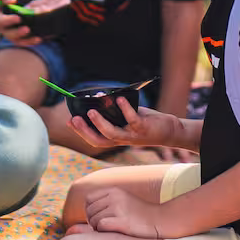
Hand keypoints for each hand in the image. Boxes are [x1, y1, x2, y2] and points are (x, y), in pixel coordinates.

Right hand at [0, 0, 35, 44]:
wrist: (15, 4)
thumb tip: (11, 2)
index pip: (0, 21)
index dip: (8, 21)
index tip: (18, 18)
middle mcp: (3, 28)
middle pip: (9, 34)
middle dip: (18, 33)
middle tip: (27, 29)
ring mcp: (11, 34)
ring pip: (18, 41)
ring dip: (27, 41)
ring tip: (37, 38)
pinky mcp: (20, 37)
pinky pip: (25, 42)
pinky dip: (32, 42)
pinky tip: (40, 39)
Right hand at [66, 99, 182, 152]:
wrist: (170, 132)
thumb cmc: (148, 123)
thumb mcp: (129, 117)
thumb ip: (116, 111)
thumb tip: (101, 98)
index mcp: (117, 138)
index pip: (95, 139)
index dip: (81, 132)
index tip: (70, 121)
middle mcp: (123, 140)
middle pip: (99, 140)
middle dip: (84, 131)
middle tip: (73, 118)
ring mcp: (133, 136)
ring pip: (112, 133)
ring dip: (100, 123)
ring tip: (91, 110)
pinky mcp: (143, 128)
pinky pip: (132, 120)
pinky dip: (125, 109)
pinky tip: (119, 99)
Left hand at [82, 186, 169, 238]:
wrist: (161, 220)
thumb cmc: (140, 215)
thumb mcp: (123, 201)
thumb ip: (105, 204)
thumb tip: (75, 224)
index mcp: (114, 190)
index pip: (88, 200)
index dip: (90, 211)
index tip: (99, 218)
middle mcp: (115, 197)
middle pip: (89, 211)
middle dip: (93, 221)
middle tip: (106, 227)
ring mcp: (119, 208)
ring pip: (94, 220)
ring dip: (99, 228)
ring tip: (112, 230)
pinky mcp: (123, 221)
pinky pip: (101, 226)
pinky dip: (104, 232)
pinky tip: (115, 232)